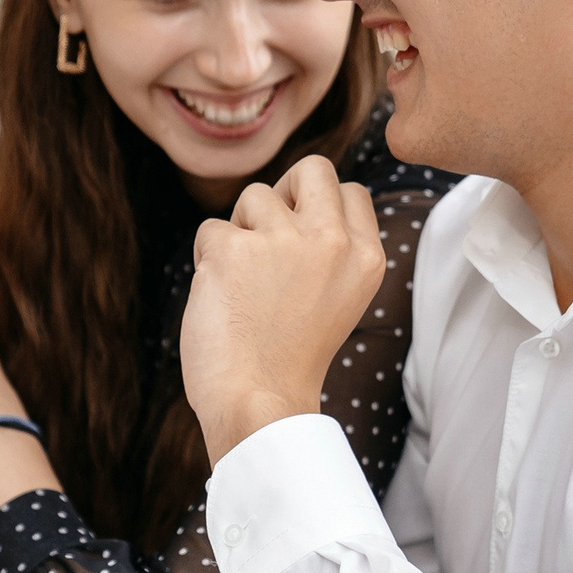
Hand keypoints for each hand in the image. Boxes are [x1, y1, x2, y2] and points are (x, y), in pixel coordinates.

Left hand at [181, 154, 384, 461]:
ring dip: (240, 232)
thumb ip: (329, 248)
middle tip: (268, 237)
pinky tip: (220, 298)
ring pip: (253, 197)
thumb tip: (292, 197)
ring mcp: (282, 241)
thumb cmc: (290, 357)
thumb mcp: (337, 296)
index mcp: (366, 257)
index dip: (318, 207)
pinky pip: (210, 230)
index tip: (301, 241)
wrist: (257, 402)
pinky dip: (207, 259)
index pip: (351, 192)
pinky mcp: (232, 248)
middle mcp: (332, 241)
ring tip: (244, 285)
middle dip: (284, 193)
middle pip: (311, 169)